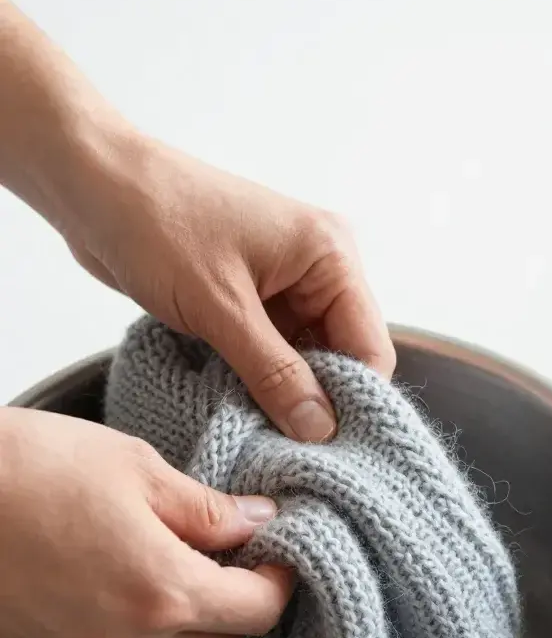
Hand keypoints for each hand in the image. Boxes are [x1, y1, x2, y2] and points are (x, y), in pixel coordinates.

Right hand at [0, 408, 290, 637]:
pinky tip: (121, 581)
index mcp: (162, 592)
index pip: (259, 612)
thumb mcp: (134, 468)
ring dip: (190, 623)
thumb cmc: (27, 469)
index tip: (278, 555)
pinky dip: (139, 630)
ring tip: (174, 563)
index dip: (281, 583)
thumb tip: (258, 522)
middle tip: (233, 559)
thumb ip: (207, 508)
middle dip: (241, 609)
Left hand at [67, 141, 394, 441]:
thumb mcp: (220, 308)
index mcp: (331, 255)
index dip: (350, 402)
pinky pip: (274, 351)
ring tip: (259, 431)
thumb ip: (275, 373)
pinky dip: (260, 379)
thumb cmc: (158, 225)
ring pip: (305, 359)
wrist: (96, 186)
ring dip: (284, 394)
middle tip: (286, 450)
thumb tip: (321, 430)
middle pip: (342, 357)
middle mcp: (320, 267)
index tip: (322, 451)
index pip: (370, 348)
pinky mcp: (252, 297)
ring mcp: (285, 283)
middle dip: (316, 402)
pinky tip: (241, 404)